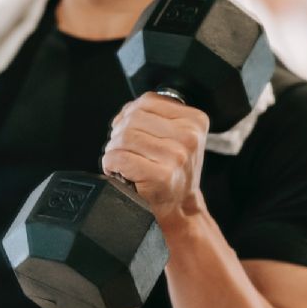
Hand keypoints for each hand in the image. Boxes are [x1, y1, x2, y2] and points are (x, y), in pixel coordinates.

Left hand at [102, 93, 209, 228]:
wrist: (180, 207)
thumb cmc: (173, 171)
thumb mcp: (176, 136)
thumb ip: (155, 116)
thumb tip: (126, 112)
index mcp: (195, 121)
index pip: (148, 100)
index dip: (130, 114)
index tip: (130, 132)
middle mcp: (189, 137)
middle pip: (133, 118)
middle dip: (120, 134)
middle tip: (123, 151)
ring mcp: (176, 156)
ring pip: (124, 137)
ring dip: (114, 150)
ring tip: (122, 162)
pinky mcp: (161, 175)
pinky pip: (119, 158)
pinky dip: (111, 164)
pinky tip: (120, 172)